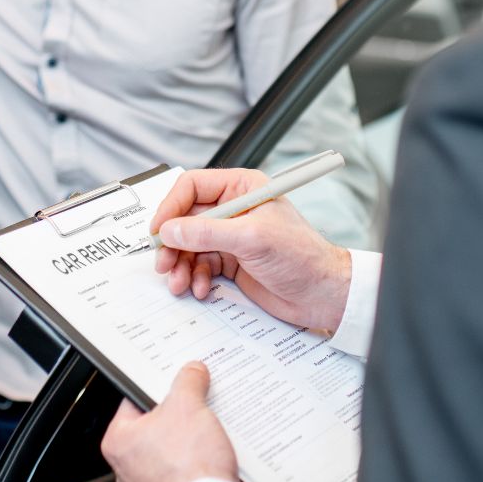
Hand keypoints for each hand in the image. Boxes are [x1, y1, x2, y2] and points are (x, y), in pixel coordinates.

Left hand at [101, 362, 237, 481]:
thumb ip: (188, 381)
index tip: (173, 379)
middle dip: (178, 411)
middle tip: (194, 402)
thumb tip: (192, 372)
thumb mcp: (188, 405)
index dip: (158, 385)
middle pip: (155, 423)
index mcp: (118, 440)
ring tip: (204, 428)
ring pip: (169, 446)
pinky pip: (181, 467)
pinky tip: (210, 452)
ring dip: (188, 436)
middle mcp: (126, 466)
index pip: (135, 398)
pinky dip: (195, 458)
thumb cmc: (187, 467)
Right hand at [152, 168, 352, 332]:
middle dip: (172, 243)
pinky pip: (200, 265)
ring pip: (189, 245)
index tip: (159, 230)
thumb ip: (207, 232)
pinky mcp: (231, 261)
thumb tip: (171, 230)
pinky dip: (195, 277)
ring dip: (180, 265)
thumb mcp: (251, 238)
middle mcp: (233, 209)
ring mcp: (231, 236)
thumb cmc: (303, 256)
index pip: (192, 187)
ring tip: (179, 282)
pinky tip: (200, 288)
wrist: (323, 294)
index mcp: (241, 188)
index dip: (171, 207)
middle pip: (185, 219)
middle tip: (164, 262)